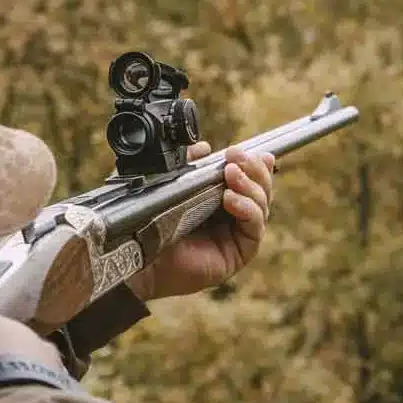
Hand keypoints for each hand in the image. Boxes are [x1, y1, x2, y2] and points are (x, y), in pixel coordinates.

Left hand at [127, 142, 274, 301]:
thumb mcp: (167, 184)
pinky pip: (254, 227)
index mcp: (219, 199)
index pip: (248, 178)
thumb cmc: (151, 223)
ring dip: (249, 185)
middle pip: (261, 189)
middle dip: (252, 169)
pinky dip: (247, 209)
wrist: (141, 255)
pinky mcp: (239, 252)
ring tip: (231, 173)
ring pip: (261, 205)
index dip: (251, 163)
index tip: (239, 150)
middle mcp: (232, 216)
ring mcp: (237, 235)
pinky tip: (230, 199)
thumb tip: (203, 148)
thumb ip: (186, 165)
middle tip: (235, 156)